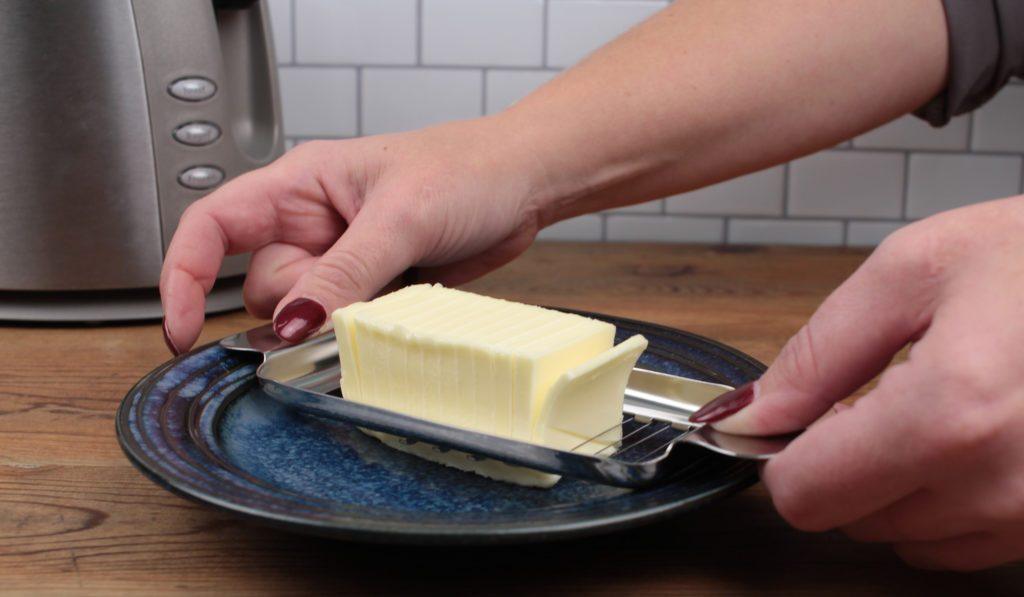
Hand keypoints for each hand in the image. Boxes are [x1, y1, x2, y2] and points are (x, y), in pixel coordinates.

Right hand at [160, 118, 545, 352]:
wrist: (524, 185)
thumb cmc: (467, 170)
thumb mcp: (400, 218)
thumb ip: (344, 273)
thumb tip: (293, 323)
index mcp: (299, 186)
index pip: (213, 228)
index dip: (184, 277)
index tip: (182, 330)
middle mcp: (313, 225)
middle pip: (264, 288)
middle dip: (298, 306)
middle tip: (355, 294)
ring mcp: (343, 260)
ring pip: (307, 315)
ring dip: (339, 320)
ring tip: (394, 285)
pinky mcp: (374, 287)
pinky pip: (347, 325)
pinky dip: (364, 329)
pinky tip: (403, 300)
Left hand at [692, 196, 1023, 570]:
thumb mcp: (913, 270)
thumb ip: (818, 353)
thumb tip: (752, 416)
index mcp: (953, 412)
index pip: (807, 494)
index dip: (787, 453)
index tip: (800, 417)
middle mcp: (1002, 483)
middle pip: (850, 517)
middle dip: (845, 459)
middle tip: (886, 391)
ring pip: (903, 534)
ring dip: (897, 479)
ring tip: (943, 403)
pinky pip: (963, 542)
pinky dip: (946, 497)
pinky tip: (973, 434)